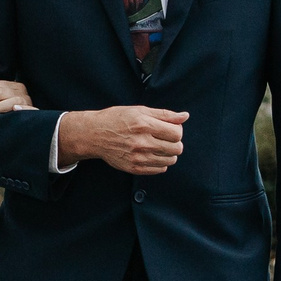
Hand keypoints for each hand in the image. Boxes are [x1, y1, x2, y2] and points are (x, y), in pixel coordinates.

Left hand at [0, 68, 35, 116]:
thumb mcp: (1, 97)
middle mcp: (21, 90)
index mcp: (13, 85)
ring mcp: (28, 100)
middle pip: (0, 92)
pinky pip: (30, 109)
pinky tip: (15, 110)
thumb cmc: (11, 107)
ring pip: (11, 101)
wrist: (31, 124)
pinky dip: (23, 109)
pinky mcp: (35, 111)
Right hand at [57, 105, 187, 175]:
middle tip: (166, 138)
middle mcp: (141, 142)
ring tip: (159, 146)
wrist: (95, 135)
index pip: (176, 133)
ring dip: (169, 153)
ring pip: (170, 160)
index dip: (177, 130)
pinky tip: (152, 154)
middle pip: (176, 148)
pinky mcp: (134, 168)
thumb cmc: (117, 119)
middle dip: (175, 142)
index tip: (170, 129)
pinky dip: (160, 162)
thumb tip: (185, 116)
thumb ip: (164, 114)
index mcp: (144, 125)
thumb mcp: (140, 110)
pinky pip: (160, 169)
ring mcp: (138, 158)